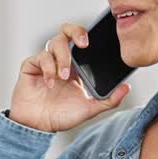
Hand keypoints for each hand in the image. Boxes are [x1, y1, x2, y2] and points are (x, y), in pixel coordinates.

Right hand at [9, 23, 131, 132]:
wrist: (38, 127)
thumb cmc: (61, 116)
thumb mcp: (89, 109)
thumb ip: (109, 100)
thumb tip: (126, 87)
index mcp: (76, 65)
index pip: (82, 40)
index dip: (88, 35)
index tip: (95, 41)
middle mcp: (61, 59)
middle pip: (67, 31)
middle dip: (76, 31)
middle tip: (84, 43)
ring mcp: (45, 61)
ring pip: (54, 42)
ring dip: (62, 58)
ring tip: (64, 76)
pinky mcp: (31, 66)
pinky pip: (40, 57)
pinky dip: (47, 68)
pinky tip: (50, 83)